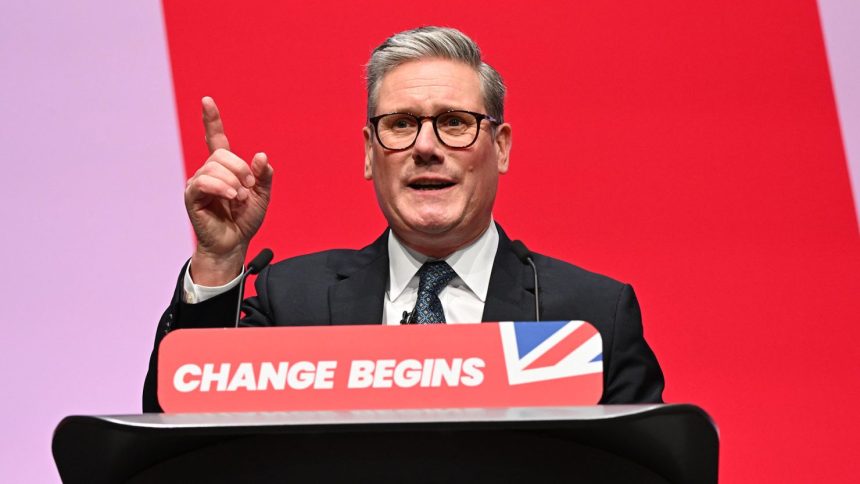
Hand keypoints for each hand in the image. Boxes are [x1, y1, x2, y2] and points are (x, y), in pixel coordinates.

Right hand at [185, 97, 273, 284]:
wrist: (234, 243)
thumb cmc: (245, 220)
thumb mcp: (262, 196)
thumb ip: (263, 176)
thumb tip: (262, 156)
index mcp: (224, 168)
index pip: (215, 138)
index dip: (211, 120)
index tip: (207, 101)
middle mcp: (208, 172)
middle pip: (221, 154)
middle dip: (240, 169)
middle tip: (248, 188)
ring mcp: (198, 183)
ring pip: (214, 167)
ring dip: (233, 182)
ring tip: (240, 198)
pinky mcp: (192, 196)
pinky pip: (203, 182)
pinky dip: (221, 187)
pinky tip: (231, 197)